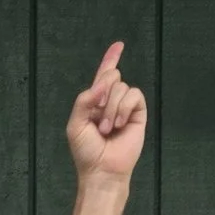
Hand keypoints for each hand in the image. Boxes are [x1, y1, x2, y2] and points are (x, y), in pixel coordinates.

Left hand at [66, 41, 147, 183]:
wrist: (102, 169)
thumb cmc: (86, 151)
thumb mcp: (75, 124)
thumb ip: (84, 100)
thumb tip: (102, 85)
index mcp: (95, 102)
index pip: (103, 76)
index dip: (111, 59)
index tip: (119, 45)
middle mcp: (111, 101)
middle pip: (112, 77)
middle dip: (103, 94)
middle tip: (98, 120)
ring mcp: (125, 107)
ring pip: (122, 87)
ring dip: (111, 108)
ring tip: (108, 129)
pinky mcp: (138, 113)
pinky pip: (134, 95)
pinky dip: (124, 107)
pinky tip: (120, 124)